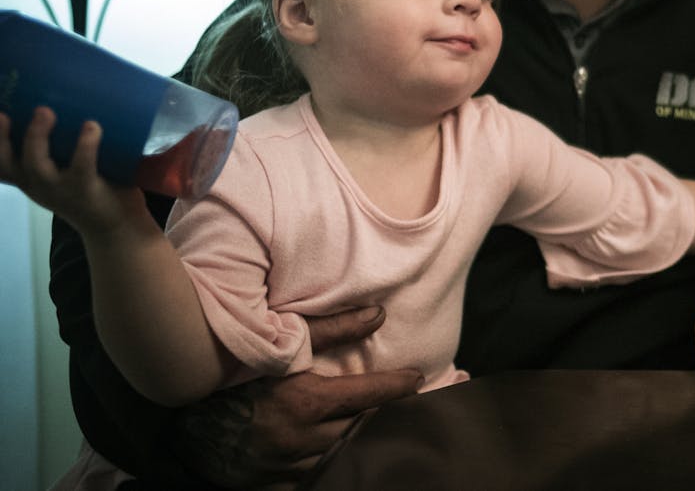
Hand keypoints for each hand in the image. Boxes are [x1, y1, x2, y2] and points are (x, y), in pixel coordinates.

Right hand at [0, 108, 147, 235]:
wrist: (119, 227)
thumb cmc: (94, 189)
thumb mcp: (69, 169)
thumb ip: (63, 145)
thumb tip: (70, 97)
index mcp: (30, 178)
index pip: (1, 162)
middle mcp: (38, 185)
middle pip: (8, 163)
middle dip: (2, 138)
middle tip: (4, 113)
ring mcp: (60, 190)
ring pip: (36, 165)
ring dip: (38, 137)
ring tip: (46, 111)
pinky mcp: (86, 191)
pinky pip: (81, 167)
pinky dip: (85, 145)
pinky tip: (92, 127)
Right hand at [169, 306, 423, 489]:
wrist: (182, 419)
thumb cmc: (234, 372)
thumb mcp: (281, 344)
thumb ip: (332, 328)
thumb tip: (379, 314)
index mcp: (306, 403)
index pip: (369, 396)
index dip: (398, 387)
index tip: (418, 378)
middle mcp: (302, 440)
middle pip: (361, 428)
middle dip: (383, 415)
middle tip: (406, 402)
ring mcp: (289, 468)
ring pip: (342, 454)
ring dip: (358, 439)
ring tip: (378, 424)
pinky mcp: (276, 486)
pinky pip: (316, 477)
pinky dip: (330, 461)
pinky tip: (341, 449)